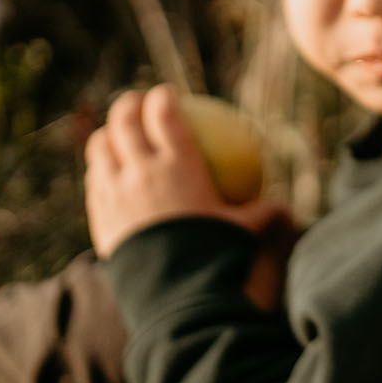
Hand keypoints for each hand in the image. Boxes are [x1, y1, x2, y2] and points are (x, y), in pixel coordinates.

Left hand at [85, 86, 285, 258]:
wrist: (172, 289)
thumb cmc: (213, 255)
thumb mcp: (244, 232)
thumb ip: (262, 214)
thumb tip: (286, 209)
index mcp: (178, 165)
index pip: (164, 115)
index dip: (161, 98)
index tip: (166, 93)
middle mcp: (141, 171)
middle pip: (124, 123)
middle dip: (127, 105)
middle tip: (133, 104)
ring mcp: (115, 192)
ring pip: (100, 150)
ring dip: (105, 136)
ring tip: (112, 137)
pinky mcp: (100, 216)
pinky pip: (94, 186)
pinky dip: (99, 174)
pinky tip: (105, 179)